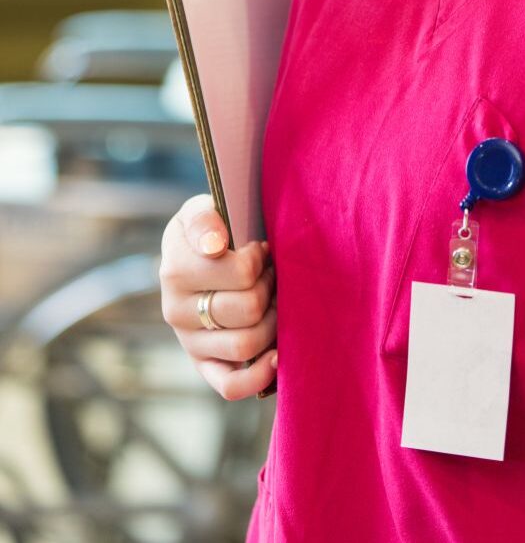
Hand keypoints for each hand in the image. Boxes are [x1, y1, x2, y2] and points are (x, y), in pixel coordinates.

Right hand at [159, 193, 276, 399]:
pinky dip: (258, 377)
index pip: (241, 272)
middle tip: (271, 273)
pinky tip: (277, 356)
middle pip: (248, 309)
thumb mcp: (202, 209)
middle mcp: (175, 311)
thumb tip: (214, 245)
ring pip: (246, 345)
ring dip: (272, 321)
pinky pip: (230, 386)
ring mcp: (189, 342)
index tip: (261, 248)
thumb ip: (204, 219)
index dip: (262, 259)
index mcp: (175, 270)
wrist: (200, 253)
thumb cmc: (212, 229)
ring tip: (274, 300)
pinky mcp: (204, 365)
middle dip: (271, 287)